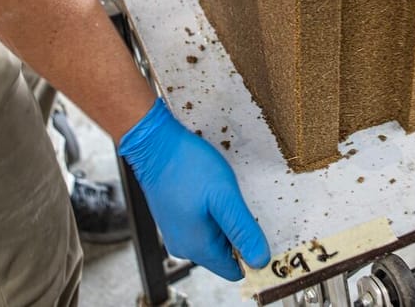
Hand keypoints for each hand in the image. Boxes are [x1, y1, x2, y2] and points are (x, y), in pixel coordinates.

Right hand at [117, 99, 270, 279]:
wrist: (155, 143)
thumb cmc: (187, 166)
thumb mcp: (224, 197)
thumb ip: (243, 230)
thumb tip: (260, 260)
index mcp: (197, 247)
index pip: (234, 270)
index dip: (252, 254)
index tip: (260, 229)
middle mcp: (184, 246)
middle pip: (226, 254)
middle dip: (239, 233)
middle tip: (241, 204)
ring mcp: (177, 233)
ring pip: (215, 237)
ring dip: (226, 220)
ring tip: (225, 195)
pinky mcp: (175, 219)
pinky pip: (203, 225)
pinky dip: (214, 212)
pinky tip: (213, 192)